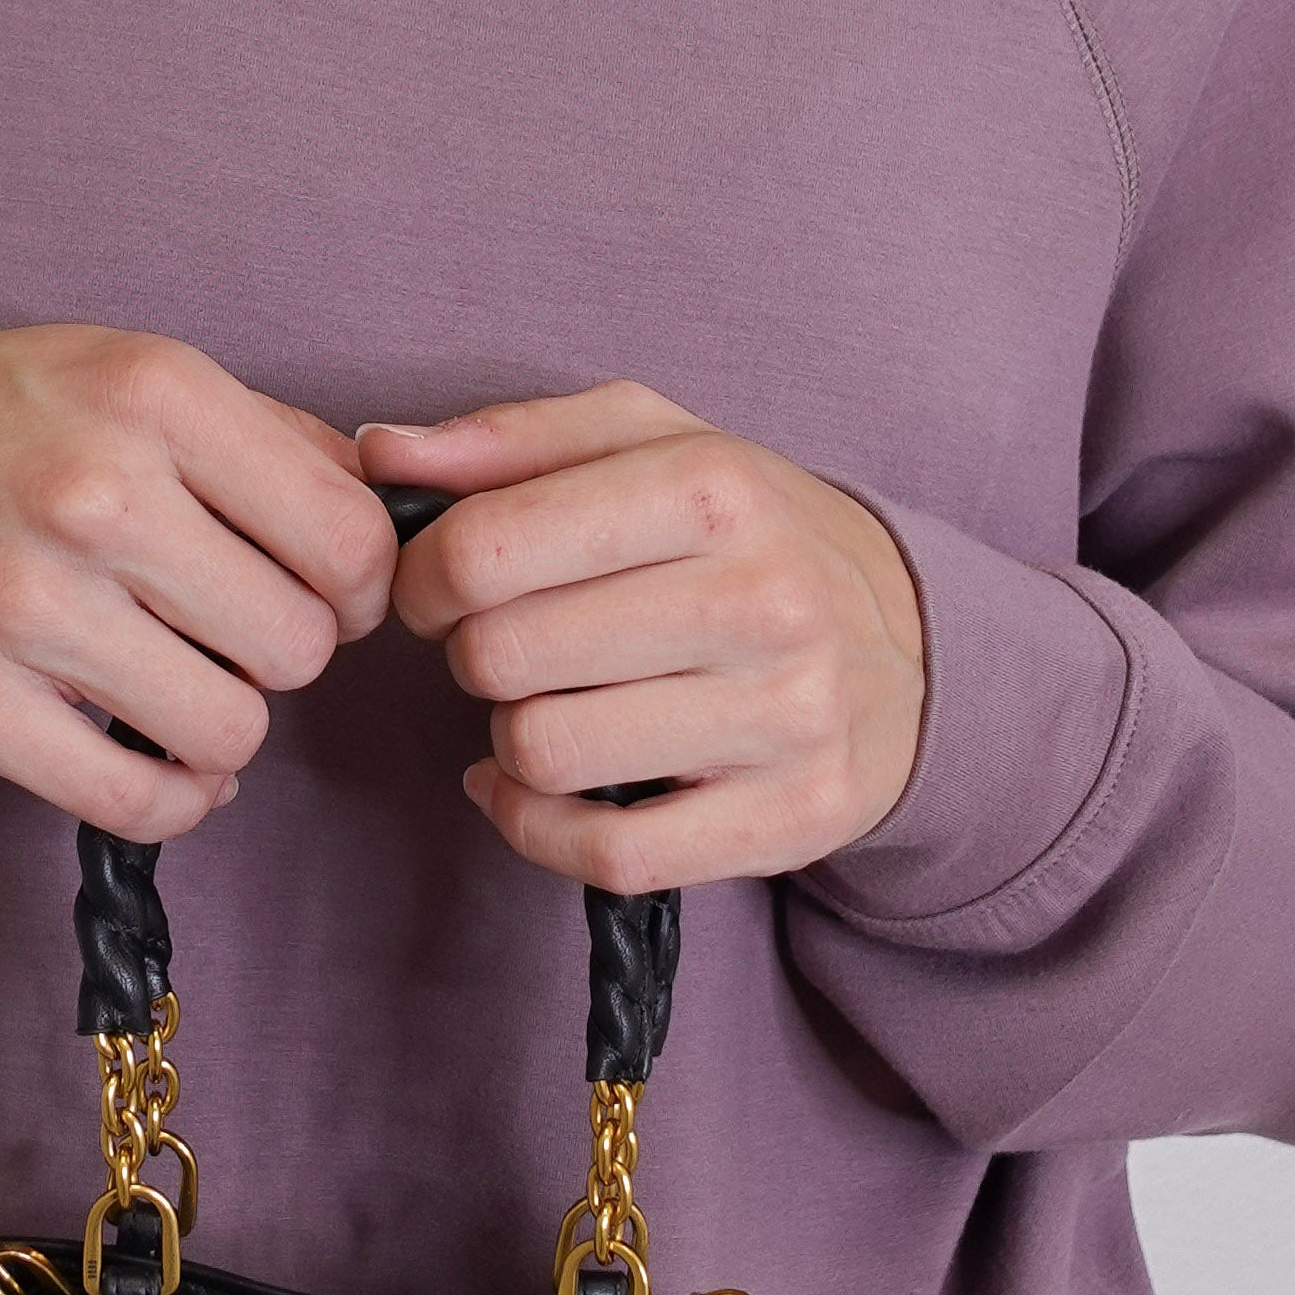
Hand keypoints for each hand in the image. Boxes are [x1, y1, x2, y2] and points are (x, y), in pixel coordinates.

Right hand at [0, 325, 397, 841]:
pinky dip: (171, 798)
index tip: (324, 590)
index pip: (347, 534)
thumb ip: (264, 435)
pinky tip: (159, 763)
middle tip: (235, 635)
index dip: (358, 583)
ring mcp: (21, 602)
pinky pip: (135, 798)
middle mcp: (93, 491)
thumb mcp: (122, 370)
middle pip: (297, 642)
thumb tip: (388, 506)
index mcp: (153, 392)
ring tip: (183, 687)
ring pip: (229, 728)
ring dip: (224, 723)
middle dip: (285, 653)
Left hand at [353, 381, 925, 891]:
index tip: (439, 586)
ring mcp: (785, 717)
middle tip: (506, 643)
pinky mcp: (792, 818)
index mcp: (714, 488)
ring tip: (549, 704)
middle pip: (503, 655)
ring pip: (545, 752)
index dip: (424, 574)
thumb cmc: (749, 533)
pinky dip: (537, 827)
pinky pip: (606, 855)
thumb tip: (378, 452)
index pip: (486, 547)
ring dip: (513, 736)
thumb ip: (512, 440)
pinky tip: (538, 789)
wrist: (916, 647)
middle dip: (474, 652)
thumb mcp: (654, 442)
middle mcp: (762, 599)